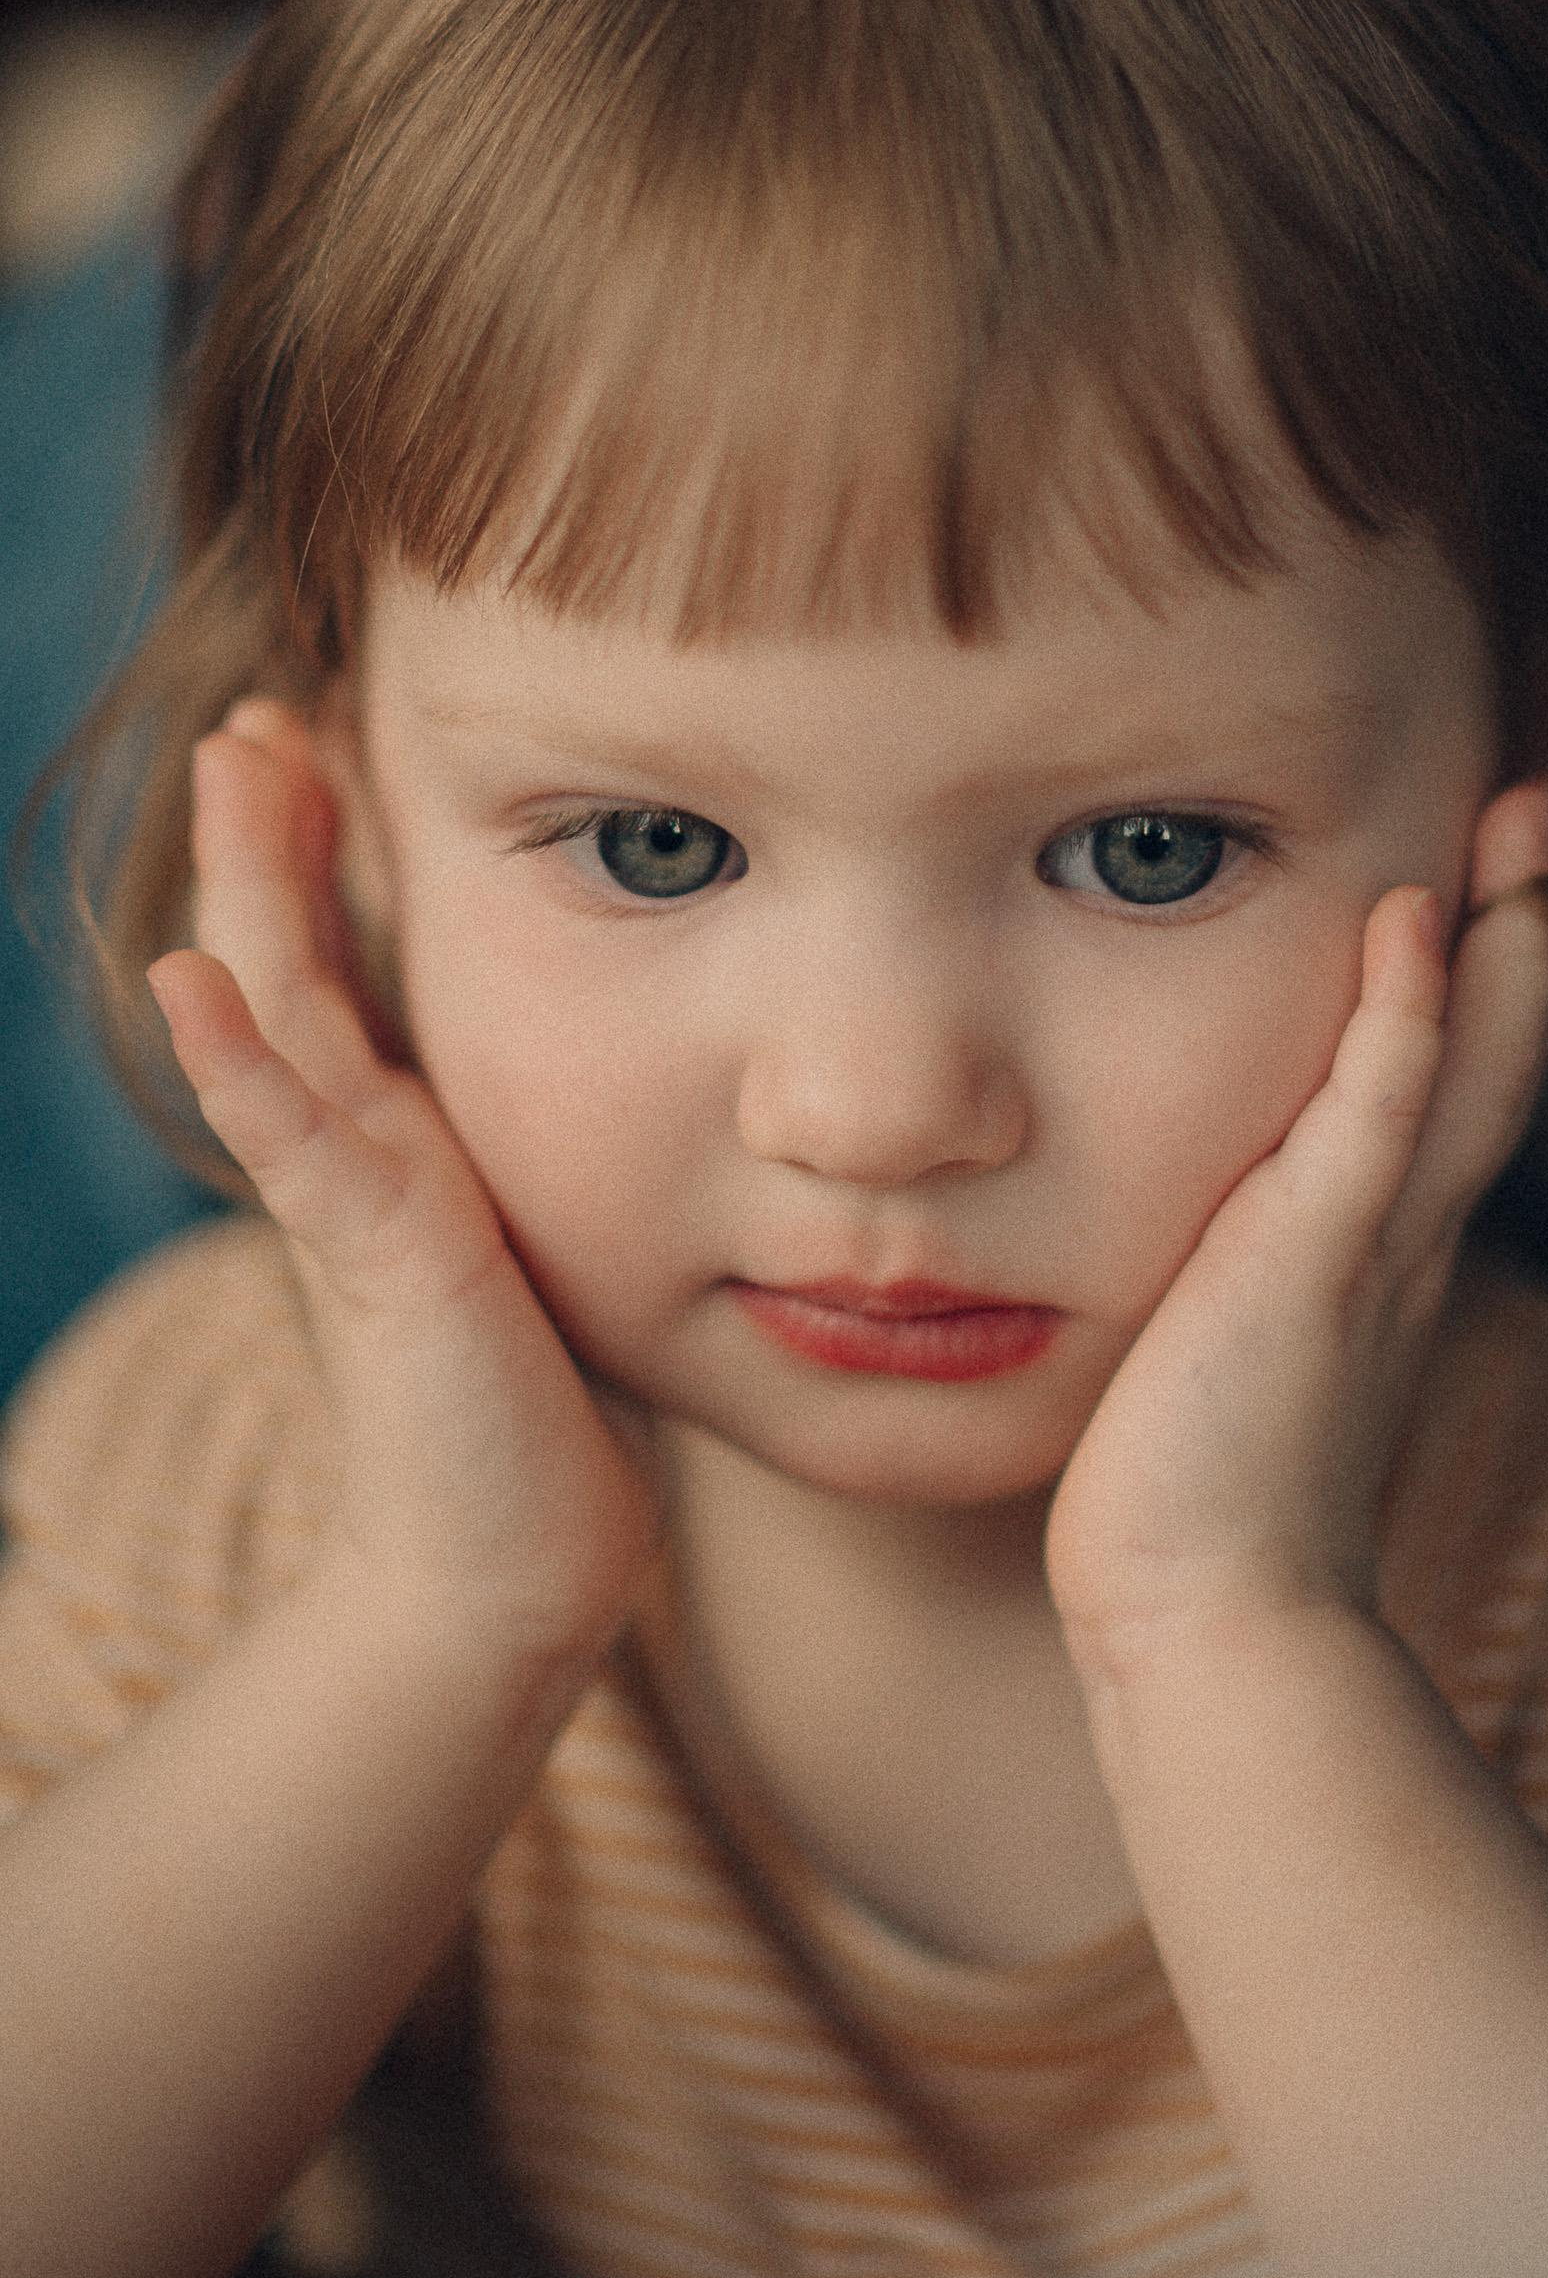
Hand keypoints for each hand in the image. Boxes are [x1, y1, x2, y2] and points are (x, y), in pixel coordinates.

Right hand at [148, 702, 657, 1665]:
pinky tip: (196, 982)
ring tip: (238, 765)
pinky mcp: (377, 1263)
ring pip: (285, 1017)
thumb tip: (621, 1085)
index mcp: (401, 1141)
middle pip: (296, 961)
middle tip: (257, 715)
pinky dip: (242, 1063)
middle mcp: (363, 1154)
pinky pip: (296, 1145)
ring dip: (255, 890)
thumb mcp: (539, 1245)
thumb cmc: (537, 1414)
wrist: (510, 1563)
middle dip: (273, 837)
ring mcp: (355, 1203)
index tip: (326, 739)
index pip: (347, 968)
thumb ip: (539, 1163)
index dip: (326, 859)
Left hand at [1045, 778, 1547, 1661]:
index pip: (1456, 1081)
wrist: (1209, 1625)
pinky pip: (1379, 1121)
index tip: (1494, 860)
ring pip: (1469, 1062)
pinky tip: (1413, 920)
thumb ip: (1242, 1280)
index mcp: (1387, 1250)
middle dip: (1532, 917)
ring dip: (1505, 933)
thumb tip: (1210, 1243)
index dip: (1488, 973)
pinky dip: (1404, 1019)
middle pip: (1499, 1048)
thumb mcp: (1230, 1352)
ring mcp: (1374, 1249)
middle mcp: (1407, 1237)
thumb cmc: (1196, 1505)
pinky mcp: (1318, 1269)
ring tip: (1528, 808)